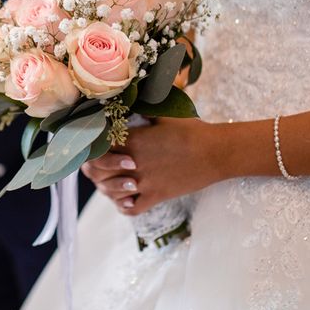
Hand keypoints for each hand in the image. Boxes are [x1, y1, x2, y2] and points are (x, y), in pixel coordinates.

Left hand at [82, 118, 225, 214]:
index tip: (95, 146)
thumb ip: (143, 111)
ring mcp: (144, 181)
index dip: (93, 147)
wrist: (215, 152)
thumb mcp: (164, 115)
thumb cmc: (192, 130)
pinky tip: (126, 199)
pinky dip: (125, 206)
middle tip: (98, 166)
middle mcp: (134, 162)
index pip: (98, 146)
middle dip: (94, 168)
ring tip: (111, 182)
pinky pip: (131, 208)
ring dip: (107, 187)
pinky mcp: (156, 196)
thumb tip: (130, 100)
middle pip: (98, 170)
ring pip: (110, 191)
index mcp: (133, 140)